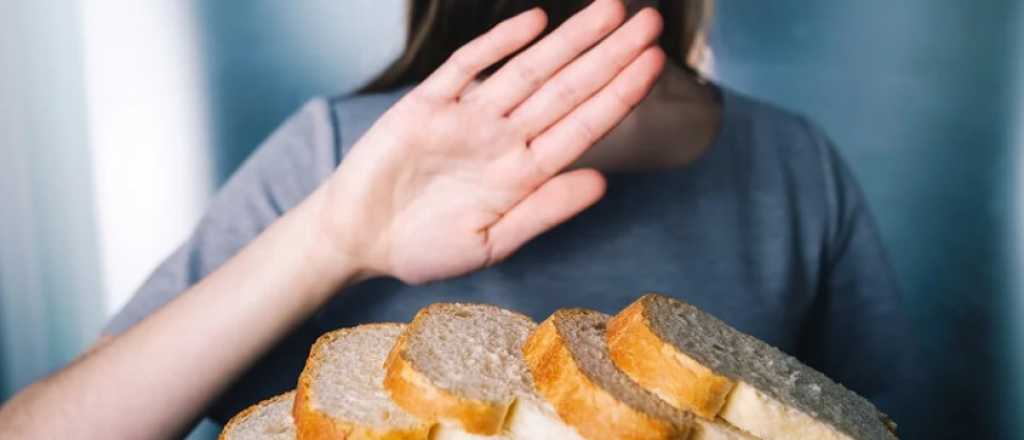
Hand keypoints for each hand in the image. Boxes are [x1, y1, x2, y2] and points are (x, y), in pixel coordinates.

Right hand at [319, 0, 664, 283]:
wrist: (357, 239)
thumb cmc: (423, 248)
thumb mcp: (490, 243)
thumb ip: (543, 212)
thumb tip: (602, 183)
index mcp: (523, 173)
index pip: (583, 127)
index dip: (619, 95)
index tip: (655, 67)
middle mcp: (503, 138)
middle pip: (566, 89)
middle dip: (609, 55)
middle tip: (651, 22)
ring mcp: (467, 118)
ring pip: (527, 70)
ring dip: (568, 40)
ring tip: (611, 10)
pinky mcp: (426, 104)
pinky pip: (467, 67)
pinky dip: (499, 43)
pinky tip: (536, 22)